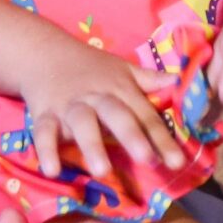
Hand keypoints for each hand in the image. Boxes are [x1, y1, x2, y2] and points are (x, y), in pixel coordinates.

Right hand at [20, 44, 185, 179]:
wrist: (44, 51)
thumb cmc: (90, 67)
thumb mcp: (121, 69)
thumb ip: (148, 80)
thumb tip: (178, 81)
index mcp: (120, 89)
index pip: (145, 115)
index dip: (162, 139)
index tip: (177, 162)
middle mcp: (97, 97)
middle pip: (117, 115)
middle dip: (132, 136)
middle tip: (147, 159)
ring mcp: (70, 106)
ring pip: (83, 123)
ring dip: (92, 145)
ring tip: (102, 171)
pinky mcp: (45, 114)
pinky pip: (44, 132)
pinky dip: (46, 150)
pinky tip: (52, 170)